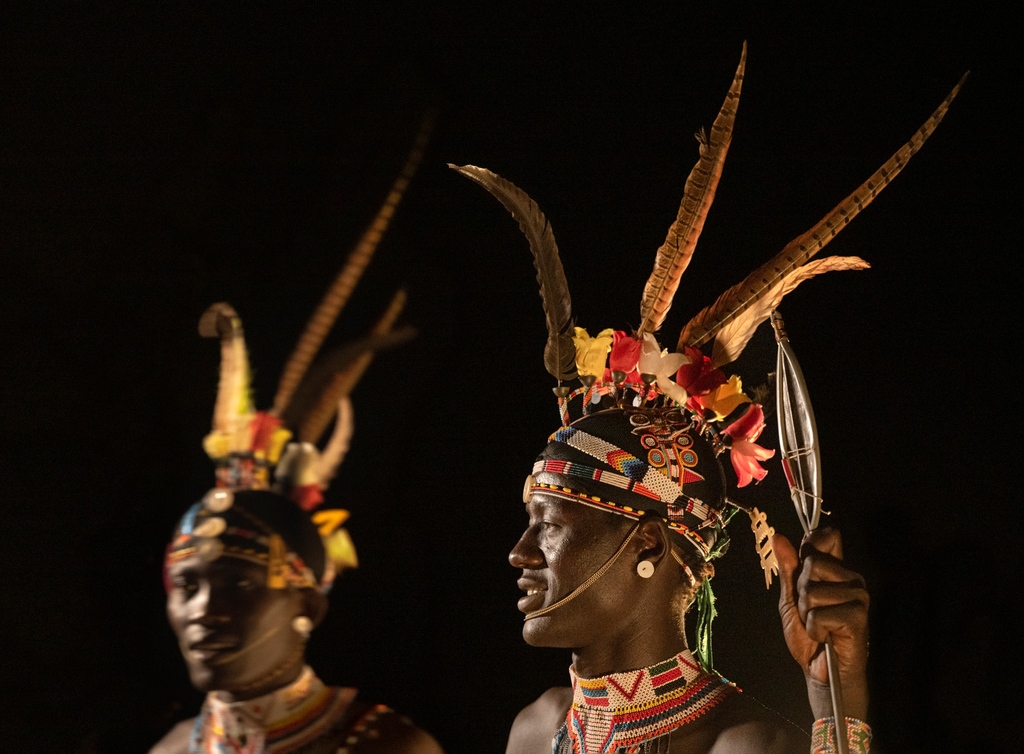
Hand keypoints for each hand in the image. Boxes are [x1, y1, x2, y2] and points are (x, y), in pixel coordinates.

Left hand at [774, 528, 869, 720]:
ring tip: (819, 625)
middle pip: (812, 563)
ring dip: (807, 613)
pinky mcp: (858, 616)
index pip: (827, 536)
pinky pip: (819, 615)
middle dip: (801, 591)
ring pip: (812, 590)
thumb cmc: (808, 634)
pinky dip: (815, 629)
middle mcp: (851, 578)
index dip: (811, 545)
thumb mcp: (791, 598)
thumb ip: (788, 568)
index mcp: (836, 570)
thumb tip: (779, 537)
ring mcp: (858, 595)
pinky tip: (826, 636)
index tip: (805, 568)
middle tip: (810, 611)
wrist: (820, 670)